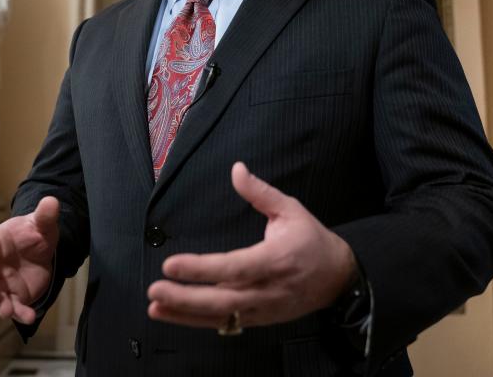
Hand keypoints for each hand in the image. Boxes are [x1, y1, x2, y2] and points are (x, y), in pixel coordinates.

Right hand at [0, 196, 59, 323]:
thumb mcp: (43, 224)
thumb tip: (51, 201)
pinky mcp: (13, 296)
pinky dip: (20, 313)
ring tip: (8, 311)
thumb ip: (45, 215)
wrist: (43, 251)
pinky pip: (13, 307)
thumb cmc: (35, 233)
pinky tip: (30, 317)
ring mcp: (1, 282)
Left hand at [147, 162, 356, 329]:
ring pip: (220, 316)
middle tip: (155, 288)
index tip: (172, 264)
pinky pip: (225, 324)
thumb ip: (260, 192)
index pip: (234, 267)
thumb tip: (236, 169)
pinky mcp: (259, 318)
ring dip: (185, 313)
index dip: (202, 268)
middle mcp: (268, 289)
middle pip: (222, 299)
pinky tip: (172, 315)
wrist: (337, 278)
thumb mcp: (291, 210)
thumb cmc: (312, 240)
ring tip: (155, 306)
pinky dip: (196, 322)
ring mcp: (263, 308)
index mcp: (276, 259)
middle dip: (186, 297)